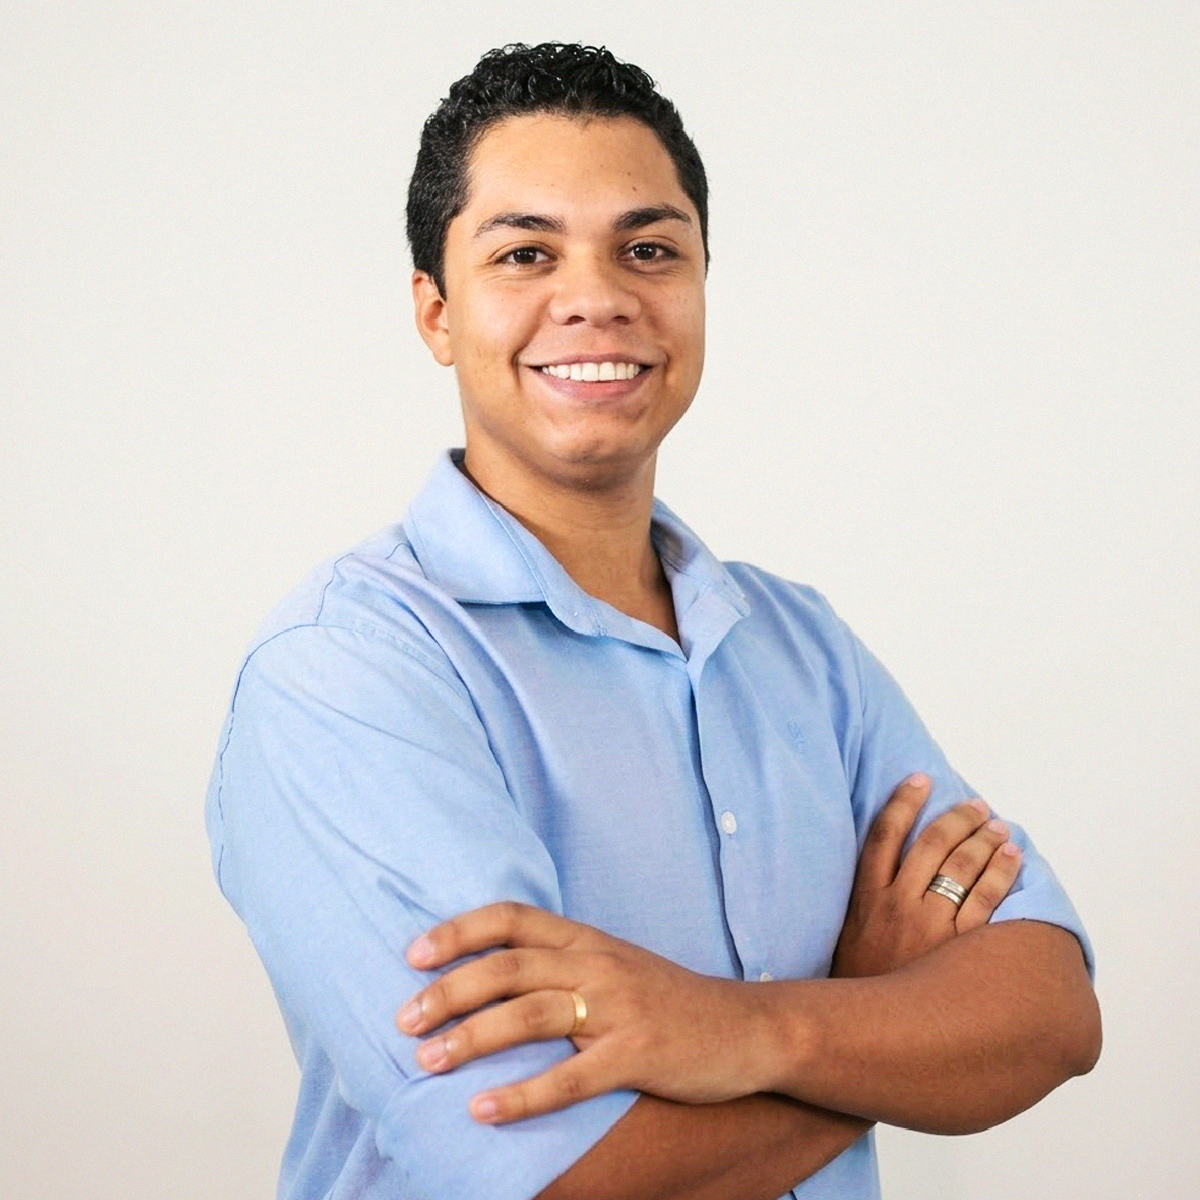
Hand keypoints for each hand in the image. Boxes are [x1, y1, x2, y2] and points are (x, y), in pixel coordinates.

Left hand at [397, 902, 773, 1122]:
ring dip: (472, 1039)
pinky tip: (484, 1111)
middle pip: (509, 966)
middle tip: (404, 1021)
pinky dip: (522, 1095)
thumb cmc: (669, 1001)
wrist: (748, 1028)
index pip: (512, 918)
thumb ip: (562, 965)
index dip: (459, 931)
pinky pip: (570, 1078)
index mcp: (587, 939)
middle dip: (449, 991)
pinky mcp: (638, 1054)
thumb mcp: (615, 965)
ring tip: (427, 1062)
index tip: (413, 954)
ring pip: (531, 1015)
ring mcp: (619, 1008)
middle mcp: (598, 964)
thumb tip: (489, 981)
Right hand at [831, 773, 1021, 978]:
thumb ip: (866, 904)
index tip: (918, 780)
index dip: (901, 803)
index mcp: (866, 898)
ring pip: (961, 867)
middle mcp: (896, 905)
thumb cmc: (859, 988)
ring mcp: (928, 927)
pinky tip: (1012, 858)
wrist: (863, 1038)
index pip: (882, 835)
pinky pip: (987, 902)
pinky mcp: (957, 952)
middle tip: (976, 806)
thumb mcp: (848, 937)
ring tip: (998, 827)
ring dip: (983, 840)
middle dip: (956, 819)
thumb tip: (888, 872)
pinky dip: (1002, 874)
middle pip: (930, 845)